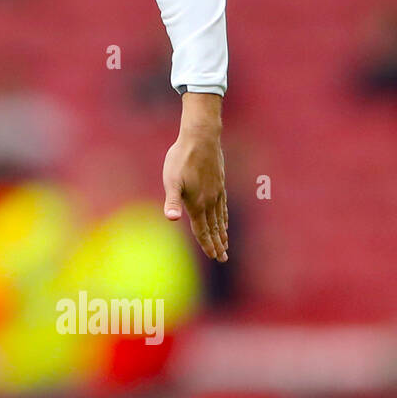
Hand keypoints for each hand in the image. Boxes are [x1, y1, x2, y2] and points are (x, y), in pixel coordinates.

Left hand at [162, 122, 228, 262]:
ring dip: (222, 232)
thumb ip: (172, 201)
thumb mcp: (171, 181)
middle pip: (214, 227)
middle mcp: (209, 201)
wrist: (200, 139)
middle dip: (218, 244)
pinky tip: (224, 220)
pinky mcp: (219, 183)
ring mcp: (216, 192)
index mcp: (196, 203)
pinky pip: (223, 206)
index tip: (214, 257)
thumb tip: (171, 219)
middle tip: (223, 258)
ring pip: (220, 218)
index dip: (207, 244)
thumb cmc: (181, 159)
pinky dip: (224, 217)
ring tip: (225, 244)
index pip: (202, 230)